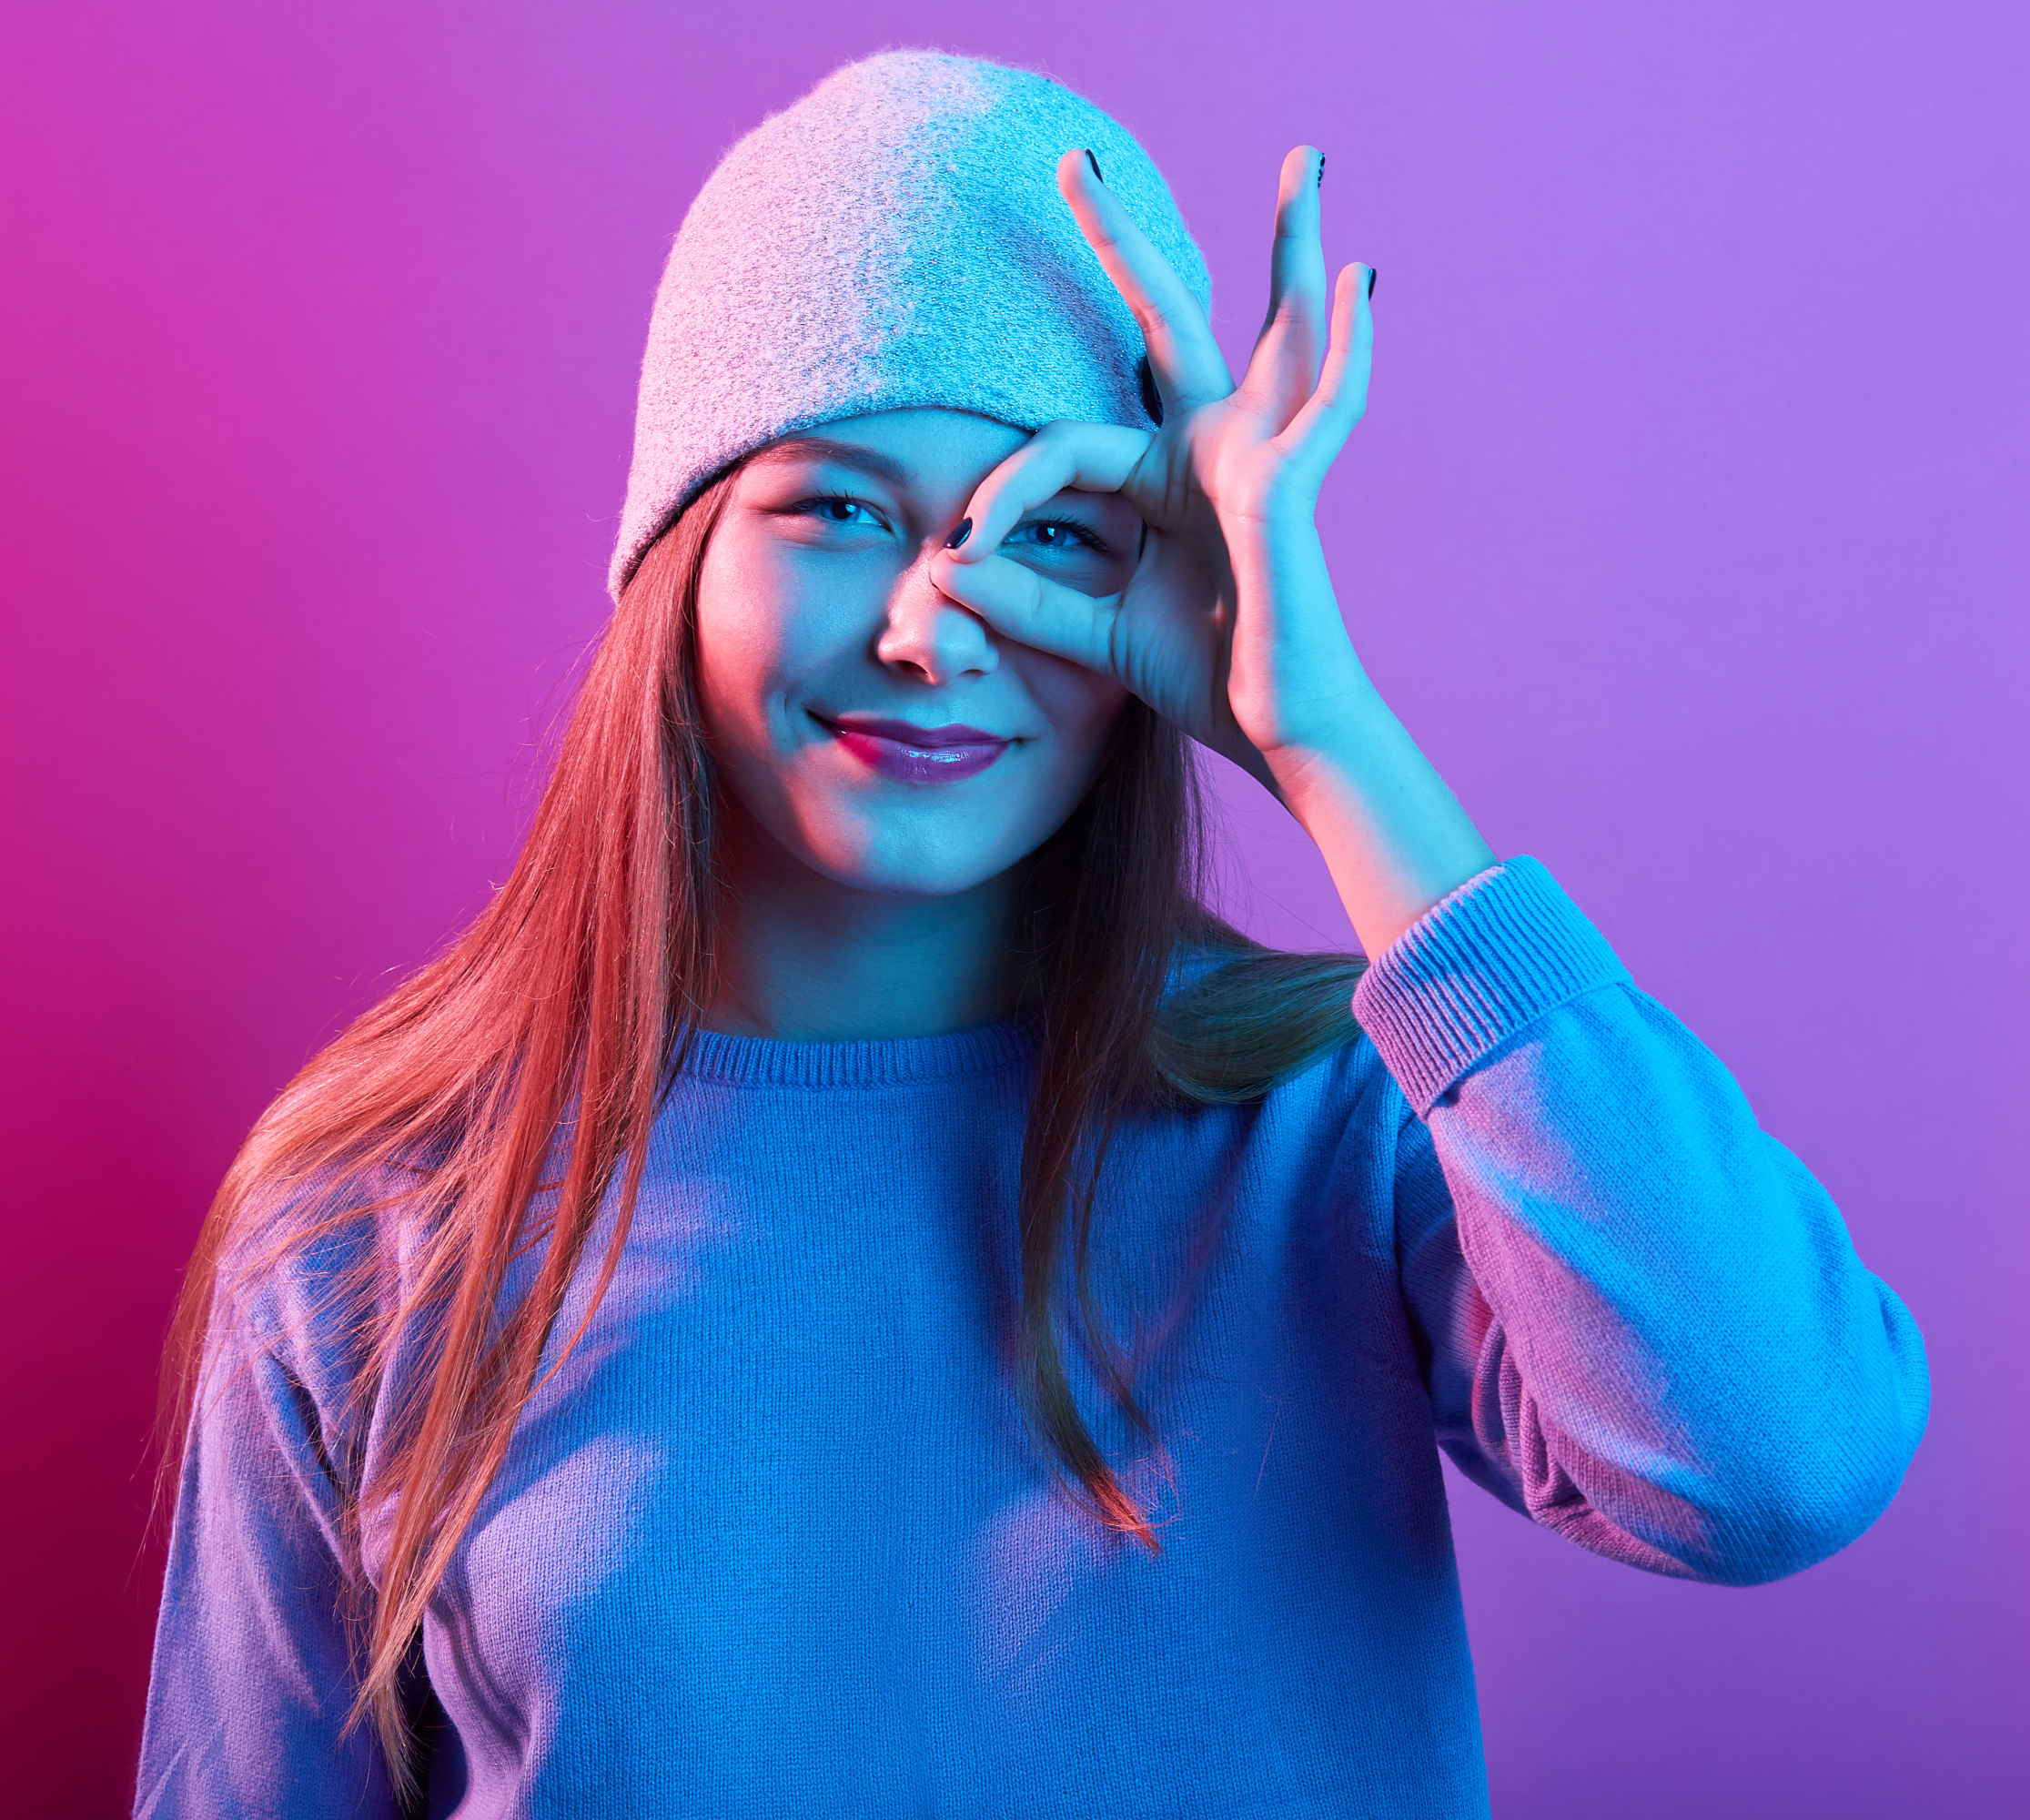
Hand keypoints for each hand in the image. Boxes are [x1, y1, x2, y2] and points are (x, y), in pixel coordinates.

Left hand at [929, 145, 1370, 786]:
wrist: (1276, 730)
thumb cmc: (1203, 677)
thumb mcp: (1094, 632)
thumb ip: (1026, 598)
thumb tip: (942, 571)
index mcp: (1162, 477)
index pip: (1061, 446)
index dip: (1002, 493)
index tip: (955, 554)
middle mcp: (1209, 449)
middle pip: (1161, 323)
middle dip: (1119, 242)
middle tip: (1077, 159)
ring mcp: (1256, 458)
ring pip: (1272, 330)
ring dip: (1291, 247)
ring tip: (1307, 165)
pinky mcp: (1290, 486)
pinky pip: (1323, 408)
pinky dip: (1348, 350)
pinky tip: (1363, 282)